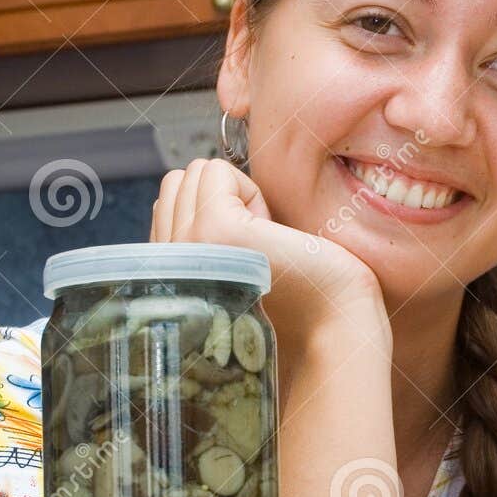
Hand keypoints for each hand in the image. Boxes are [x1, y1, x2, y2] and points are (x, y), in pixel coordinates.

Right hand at [151, 158, 387, 353]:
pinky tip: (271, 234)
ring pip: (195, 173)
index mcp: (167, 273)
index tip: (246, 252)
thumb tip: (195, 180)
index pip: (167, 201)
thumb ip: (199, 230)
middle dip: (223, 199)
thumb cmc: (296, 292)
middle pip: (179, 182)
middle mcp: (164, 264)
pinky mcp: (215, 229)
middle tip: (257, 245)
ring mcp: (186, 247)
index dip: (216, 212)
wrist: (331, 324)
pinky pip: (216, 172)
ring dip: (237, 197)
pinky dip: (252, 193)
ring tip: (264, 242)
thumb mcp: (231, 258)